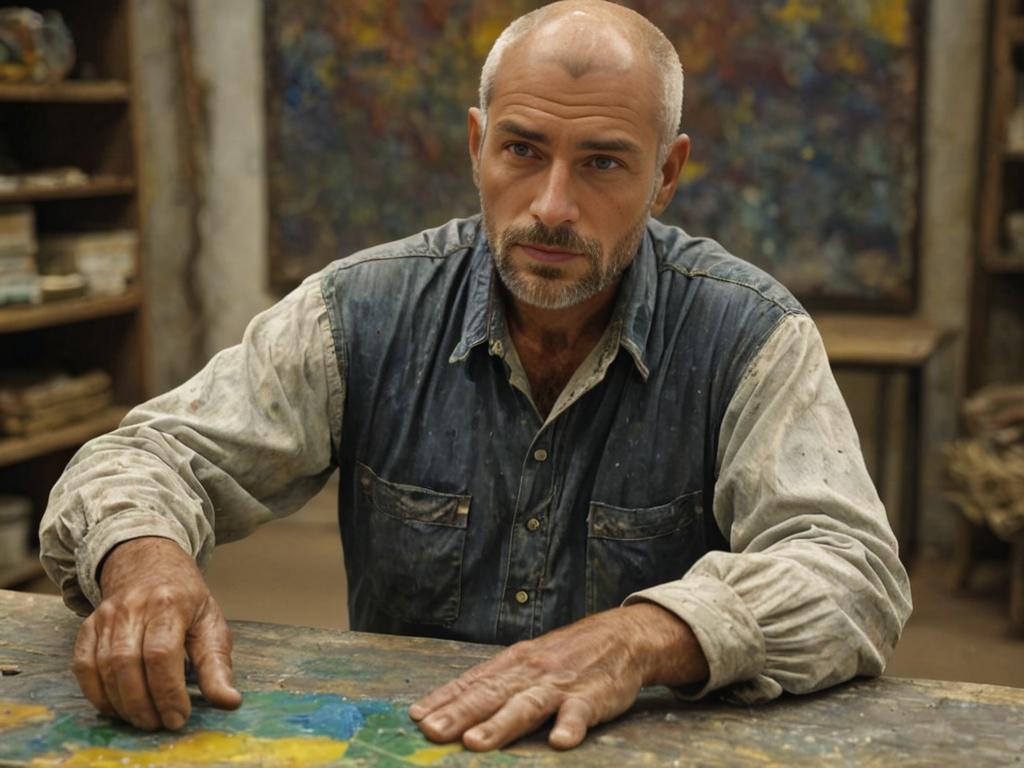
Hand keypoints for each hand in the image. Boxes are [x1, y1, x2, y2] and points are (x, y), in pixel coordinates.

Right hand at [72, 536, 241, 730]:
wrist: (150, 565)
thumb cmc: (186, 599)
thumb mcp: (211, 623)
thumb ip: (218, 665)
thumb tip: (229, 701)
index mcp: (170, 603)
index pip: (161, 654)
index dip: (168, 692)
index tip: (179, 717)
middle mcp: (133, 607)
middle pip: (127, 663)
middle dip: (142, 703)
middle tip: (159, 724)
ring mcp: (107, 615)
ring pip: (104, 667)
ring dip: (122, 703)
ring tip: (142, 719)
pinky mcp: (89, 626)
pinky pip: (83, 666)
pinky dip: (96, 693)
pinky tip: (116, 707)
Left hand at [408, 603, 708, 750]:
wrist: (621, 636)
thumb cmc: (565, 656)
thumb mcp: (527, 662)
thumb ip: (494, 683)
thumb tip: (449, 704)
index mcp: (512, 664)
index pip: (472, 683)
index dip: (444, 701)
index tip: (416, 718)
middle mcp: (530, 672)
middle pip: (490, 696)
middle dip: (459, 715)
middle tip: (432, 733)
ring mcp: (560, 685)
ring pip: (526, 706)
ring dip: (501, 725)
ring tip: (476, 743)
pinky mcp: (591, 697)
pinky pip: (579, 713)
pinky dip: (570, 725)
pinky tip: (559, 741)